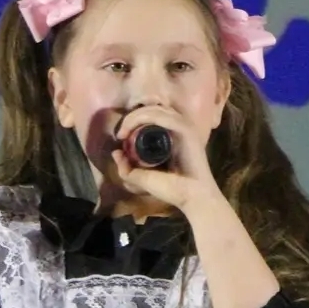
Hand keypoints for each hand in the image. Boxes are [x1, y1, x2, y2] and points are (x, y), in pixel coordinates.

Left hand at [108, 106, 224, 215]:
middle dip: (131, 117)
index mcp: (171, 135)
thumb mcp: (143, 180)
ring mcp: (182, 126)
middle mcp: (177, 127)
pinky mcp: (185, 128)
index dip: (133, 121)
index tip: (120, 137)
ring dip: (134, 117)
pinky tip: (129, 130)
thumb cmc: (172, 190)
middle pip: (151, 110)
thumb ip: (128, 169)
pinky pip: (160, 115)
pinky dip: (142, 118)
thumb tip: (116, 152)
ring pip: (154, 109)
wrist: (192, 198)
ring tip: (122, 132)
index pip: (151, 117)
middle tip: (120, 134)